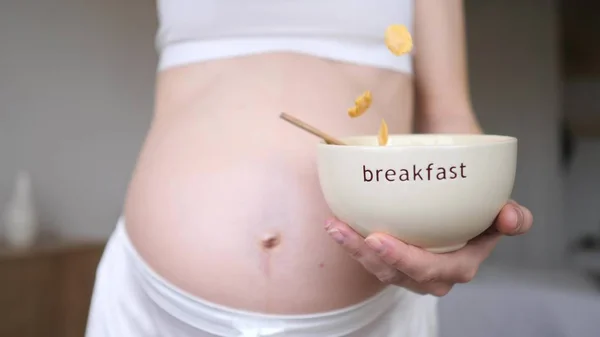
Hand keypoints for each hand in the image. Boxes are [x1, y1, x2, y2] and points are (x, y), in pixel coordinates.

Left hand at [324, 200, 532, 295]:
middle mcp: (431, 273)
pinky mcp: (390, 257)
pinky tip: (336, 221)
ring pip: (378, 268)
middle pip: (398, 274)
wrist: (461, 198)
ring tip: (334, 226)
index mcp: (460, 265)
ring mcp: (407, 267)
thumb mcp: (502, 207)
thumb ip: (512, 216)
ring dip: (354, 249)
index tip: (379, 239)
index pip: (432, 271)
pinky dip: (351, 240)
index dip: (405, 261)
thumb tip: (511, 217)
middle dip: (372, 258)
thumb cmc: (480, 205)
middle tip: (354, 234)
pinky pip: (368, 255)